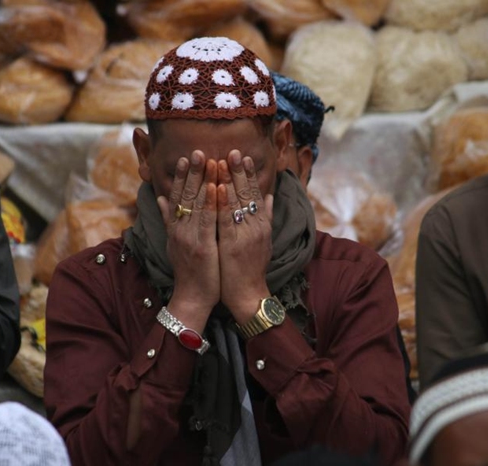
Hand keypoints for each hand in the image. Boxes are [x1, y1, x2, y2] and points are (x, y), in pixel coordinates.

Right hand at [157, 151, 218, 331]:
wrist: (192, 298)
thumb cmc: (188, 271)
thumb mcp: (174, 243)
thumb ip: (168, 219)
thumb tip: (161, 198)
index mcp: (176, 228)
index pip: (178, 196)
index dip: (182, 176)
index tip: (186, 157)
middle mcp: (180, 229)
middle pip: (186, 195)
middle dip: (192, 172)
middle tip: (197, 150)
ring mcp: (190, 237)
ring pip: (197, 204)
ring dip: (203, 180)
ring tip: (209, 160)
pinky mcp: (203, 246)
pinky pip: (208, 220)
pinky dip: (212, 202)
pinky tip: (216, 187)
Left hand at [217, 151, 272, 323]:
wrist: (248, 294)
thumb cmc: (252, 268)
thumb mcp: (264, 240)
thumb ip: (267, 216)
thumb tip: (270, 195)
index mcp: (261, 224)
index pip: (255, 193)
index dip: (249, 174)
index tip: (243, 155)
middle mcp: (256, 226)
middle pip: (247, 193)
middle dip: (239, 170)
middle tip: (233, 149)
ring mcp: (245, 235)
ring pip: (236, 202)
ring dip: (229, 180)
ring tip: (222, 160)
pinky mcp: (233, 245)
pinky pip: (226, 220)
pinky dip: (222, 203)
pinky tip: (217, 187)